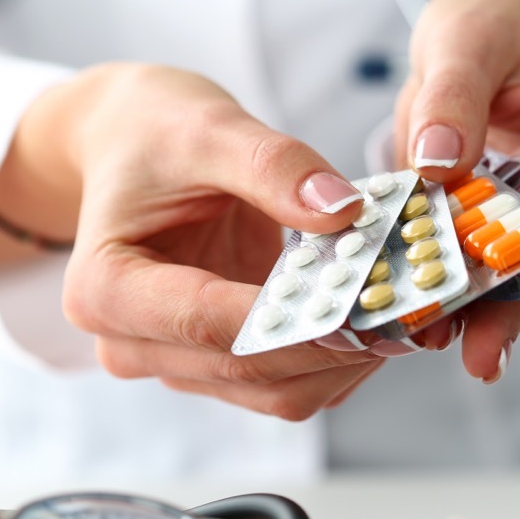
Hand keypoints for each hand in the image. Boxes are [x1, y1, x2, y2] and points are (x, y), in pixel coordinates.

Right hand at [0, 62, 384, 418]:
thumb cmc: (153, 132)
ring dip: (345, 360)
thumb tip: (342, 210)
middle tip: (415, 308)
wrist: (133, 145)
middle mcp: (131, 343)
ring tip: (409, 311)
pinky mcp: (219, 362)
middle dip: (334, 345)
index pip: (206, 320)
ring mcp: (176, 360)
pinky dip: (339, 357)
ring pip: (276, 391)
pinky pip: (289, 380)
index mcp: (105, 289)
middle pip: (248, 371)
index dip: (290, 321)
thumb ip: (272, 166)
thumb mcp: (208, 127)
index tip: (367, 302)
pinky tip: (379, 314)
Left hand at [396, 0, 519, 378]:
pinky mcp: (474, 218)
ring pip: (508, 271)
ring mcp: (519, 205)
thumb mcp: (468, 35)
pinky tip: (415, 317)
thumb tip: (440, 160)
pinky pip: (463, 259)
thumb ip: (455, 91)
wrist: (456, 37)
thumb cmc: (483, 24)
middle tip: (483, 358)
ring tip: (444, 348)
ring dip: (480, 314)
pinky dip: (443, 287)